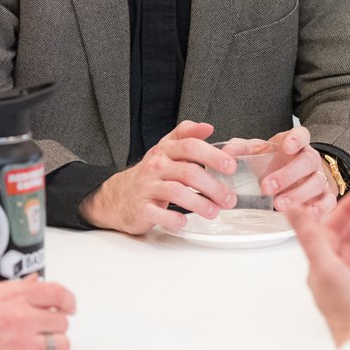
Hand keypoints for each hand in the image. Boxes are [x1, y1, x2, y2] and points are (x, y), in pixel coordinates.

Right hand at [0, 276, 78, 349]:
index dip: (66, 301)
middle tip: (37, 337)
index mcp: (11, 297)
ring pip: (61, 347)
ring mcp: (23, 347)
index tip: (67, 308)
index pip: (56, 293)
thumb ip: (10, 292)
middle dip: (51, 330)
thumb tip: (33, 283)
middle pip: (60, 323)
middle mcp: (21, 318)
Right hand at [79, 119, 233, 234]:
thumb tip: (207, 127)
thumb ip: (186, 135)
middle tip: (229, 198)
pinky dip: (172, 218)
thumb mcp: (166, 149)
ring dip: (199, 203)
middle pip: (188, 172)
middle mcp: (156, 166)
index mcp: (165, 151)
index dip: (212, 155)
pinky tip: (184, 222)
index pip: (190, 146)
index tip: (231, 166)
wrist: (118, 196)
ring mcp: (147, 187)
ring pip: (176, 192)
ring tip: (214, 212)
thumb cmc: (151, 174)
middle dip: (213, 186)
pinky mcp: (141, 208)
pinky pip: (157, 213)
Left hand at [227, 124, 336, 220]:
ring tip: (278, 205)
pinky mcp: (326, 196)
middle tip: (267, 187)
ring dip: (298, 195)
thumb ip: (242, 149)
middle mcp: (311, 159)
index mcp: (296, 144)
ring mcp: (321, 177)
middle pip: (307, 162)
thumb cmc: (275, 162)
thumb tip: (226, 152)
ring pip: (317, 183)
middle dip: (287, 175)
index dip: (297, 140)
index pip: (302, 135)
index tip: (287, 147)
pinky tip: (307, 214)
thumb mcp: (258, 152)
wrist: (295, 175)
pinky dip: (319, 208)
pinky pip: (328, 202)